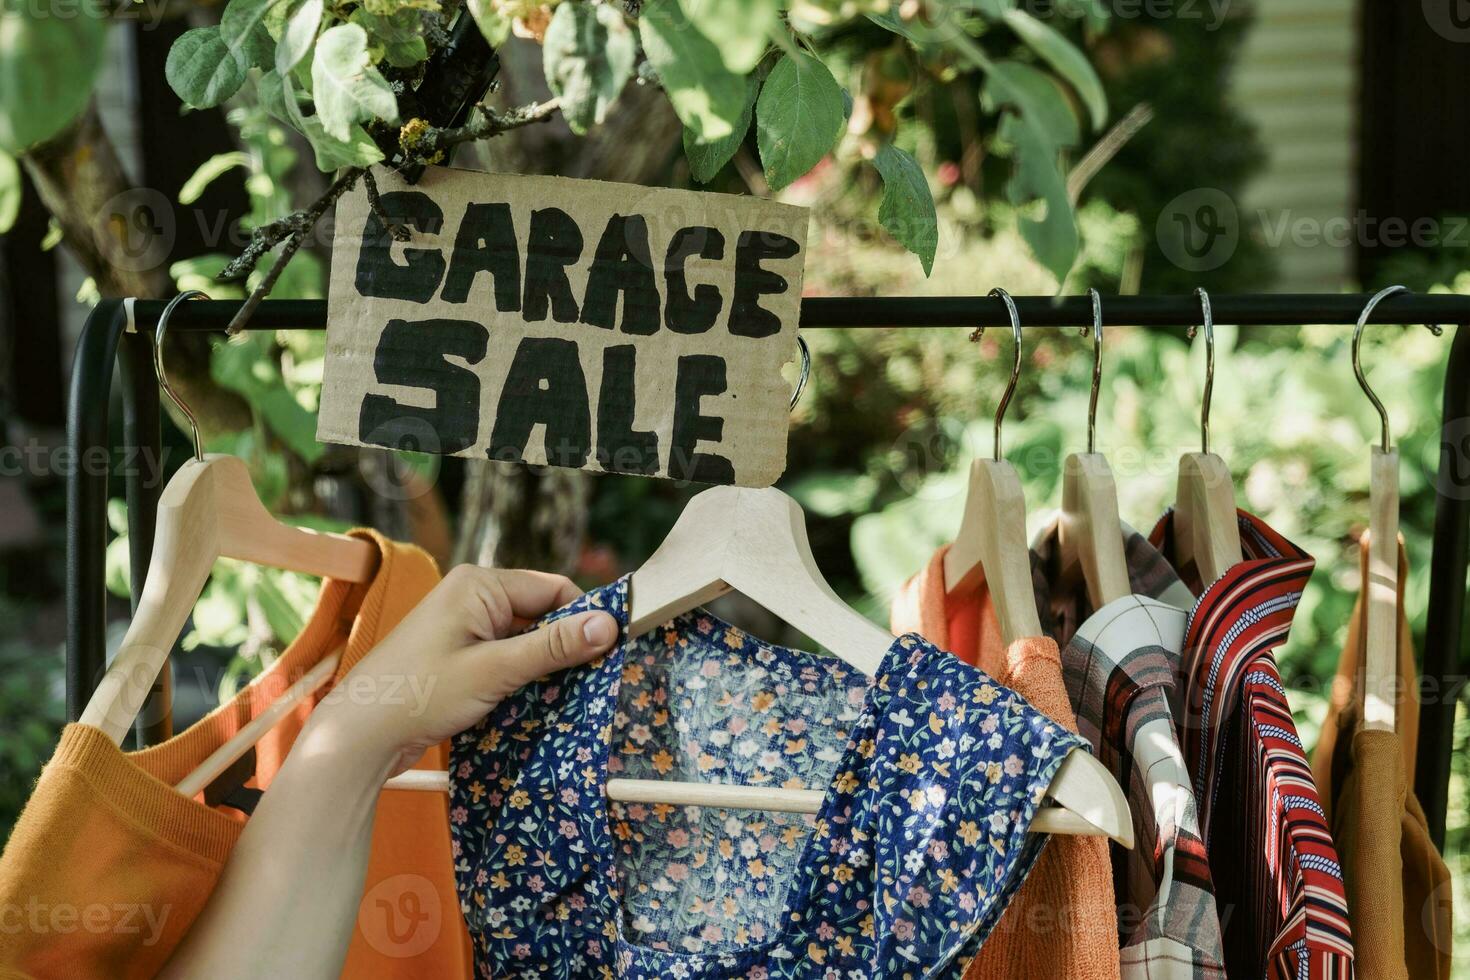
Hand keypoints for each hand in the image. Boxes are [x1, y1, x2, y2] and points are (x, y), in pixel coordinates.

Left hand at [308, 565, 618, 779]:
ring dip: (543, 667)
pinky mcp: (457, 656)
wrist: (359, 735)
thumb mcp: (495, 670)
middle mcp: (472, 597)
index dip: (584, 619)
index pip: (554, 589)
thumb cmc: (419, 693)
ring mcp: (463, 627)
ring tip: (564, 698)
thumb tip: (609, 625)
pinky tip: (533, 705)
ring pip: (525, 640)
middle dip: (564, 647)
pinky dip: (522, 679)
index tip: (611, 653)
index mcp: (480, 584)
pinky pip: (505, 658)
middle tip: (589, 683)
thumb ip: (553, 647)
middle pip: (541, 614)